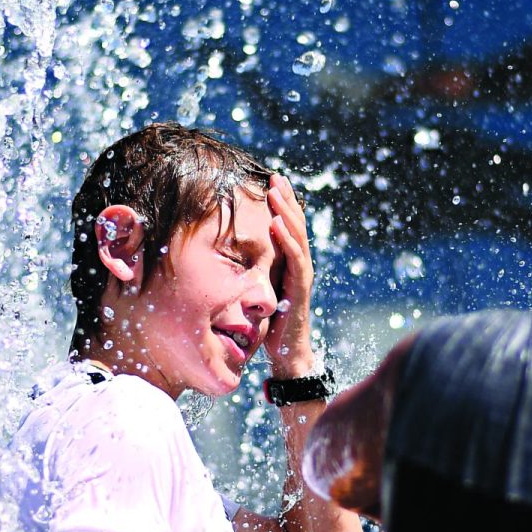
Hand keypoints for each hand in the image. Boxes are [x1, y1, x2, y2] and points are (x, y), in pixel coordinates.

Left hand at [264, 174, 318, 378]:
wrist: (288, 354)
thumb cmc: (272, 326)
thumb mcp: (258, 293)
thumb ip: (253, 274)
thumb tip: (229, 260)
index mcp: (290, 264)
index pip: (287, 228)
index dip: (281, 205)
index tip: (271, 182)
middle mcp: (300, 266)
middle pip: (295, 225)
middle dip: (285, 200)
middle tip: (275, 176)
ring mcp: (302, 276)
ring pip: (297, 237)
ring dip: (286, 212)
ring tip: (276, 191)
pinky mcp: (299, 289)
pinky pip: (294, 259)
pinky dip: (286, 240)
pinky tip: (276, 223)